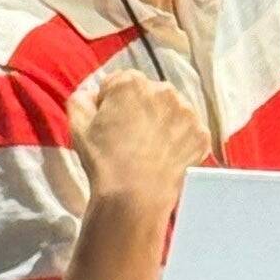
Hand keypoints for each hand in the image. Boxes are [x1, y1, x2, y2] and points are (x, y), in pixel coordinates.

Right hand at [67, 70, 211, 207]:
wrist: (133, 197)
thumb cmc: (104, 162)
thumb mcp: (79, 127)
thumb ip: (80, 100)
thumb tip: (89, 93)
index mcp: (131, 83)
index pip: (119, 83)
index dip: (111, 102)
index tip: (109, 122)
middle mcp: (163, 90)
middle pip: (149, 94)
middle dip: (140, 109)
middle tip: (129, 137)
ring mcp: (187, 112)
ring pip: (171, 111)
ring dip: (162, 122)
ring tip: (148, 148)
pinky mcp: (201, 133)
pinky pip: (189, 131)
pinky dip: (180, 141)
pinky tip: (164, 156)